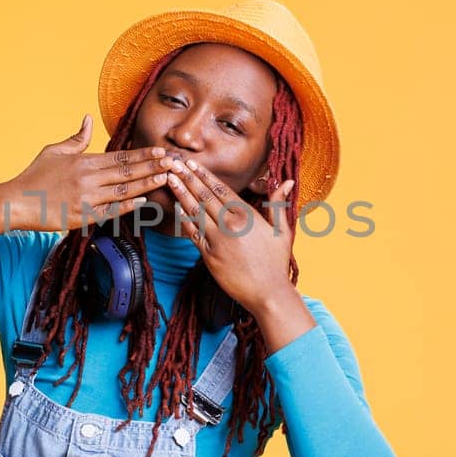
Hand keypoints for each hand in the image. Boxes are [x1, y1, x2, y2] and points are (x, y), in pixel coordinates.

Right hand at [6, 115, 168, 232]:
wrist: (16, 202)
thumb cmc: (34, 176)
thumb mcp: (54, 151)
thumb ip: (77, 138)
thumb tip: (88, 118)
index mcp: (83, 161)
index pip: (120, 156)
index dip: (143, 154)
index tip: (161, 150)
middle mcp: (87, 178)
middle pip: (127, 172)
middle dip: (153, 166)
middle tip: (174, 162)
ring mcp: (86, 198)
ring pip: (124, 190)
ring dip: (147, 184)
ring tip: (166, 178)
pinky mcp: (82, 217)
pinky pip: (111, 210)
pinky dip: (128, 205)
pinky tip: (145, 200)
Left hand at [162, 155, 295, 315]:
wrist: (268, 293)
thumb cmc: (276, 262)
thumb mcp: (282, 230)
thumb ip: (278, 204)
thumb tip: (286, 181)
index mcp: (247, 215)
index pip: (221, 189)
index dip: (204, 174)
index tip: (192, 163)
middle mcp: (231, 224)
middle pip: (204, 195)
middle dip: (187, 177)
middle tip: (173, 163)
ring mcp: (218, 240)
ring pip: (195, 212)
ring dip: (181, 193)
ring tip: (169, 179)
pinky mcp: (209, 256)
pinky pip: (192, 234)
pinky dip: (183, 219)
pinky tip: (175, 207)